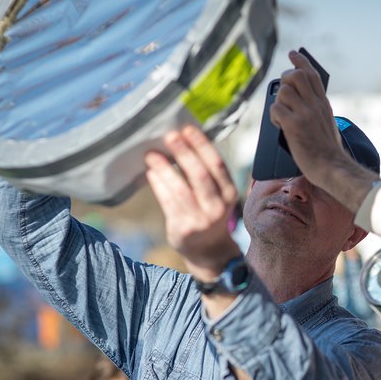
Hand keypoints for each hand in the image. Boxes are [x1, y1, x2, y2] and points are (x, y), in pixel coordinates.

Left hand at [144, 126, 240, 281]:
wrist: (208, 251)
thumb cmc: (209, 213)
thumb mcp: (216, 195)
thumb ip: (205, 173)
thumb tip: (181, 140)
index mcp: (229, 194)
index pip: (217, 165)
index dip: (202, 145)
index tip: (187, 129)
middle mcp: (217, 207)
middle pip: (200, 175)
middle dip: (184, 153)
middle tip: (169, 136)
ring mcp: (200, 220)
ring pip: (180, 189)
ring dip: (164, 168)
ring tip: (152, 154)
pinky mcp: (182, 229)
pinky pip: (168, 202)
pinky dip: (158, 185)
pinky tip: (151, 173)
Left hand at [270, 51, 378, 211]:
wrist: (332, 167)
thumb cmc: (327, 151)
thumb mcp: (327, 123)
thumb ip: (316, 110)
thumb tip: (297, 100)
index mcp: (324, 104)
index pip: (312, 75)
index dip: (300, 62)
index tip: (293, 54)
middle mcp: (315, 105)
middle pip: (296, 76)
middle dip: (284, 81)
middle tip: (282, 93)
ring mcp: (305, 114)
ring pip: (283, 92)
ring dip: (278, 102)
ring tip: (282, 116)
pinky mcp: (294, 126)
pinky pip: (276, 109)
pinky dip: (274, 117)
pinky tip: (279, 125)